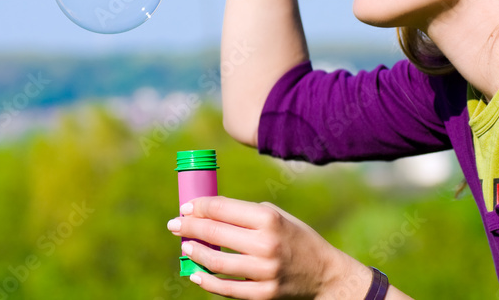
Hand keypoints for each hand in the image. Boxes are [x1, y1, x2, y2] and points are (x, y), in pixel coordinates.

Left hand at [166, 195, 371, 298]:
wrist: (324, 274)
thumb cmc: (295, 238)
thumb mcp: (277, 216)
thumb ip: (246, 214)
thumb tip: (208, 212)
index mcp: (269, 219)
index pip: (222, 209)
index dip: (199, 206)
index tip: (186, 207)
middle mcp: (266, 244)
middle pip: (215, 232)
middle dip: (190, 226)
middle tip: (175, 224)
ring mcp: (264, 271)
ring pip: (216, 262)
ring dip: (195, 252)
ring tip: (185, 246)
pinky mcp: (263, 294)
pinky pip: (227, 289)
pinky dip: (207, 281)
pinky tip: (196, 274)